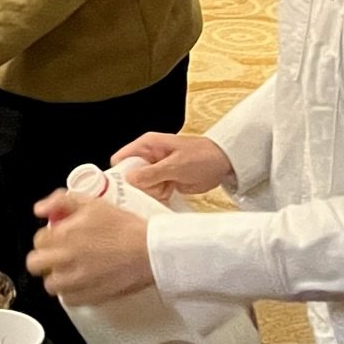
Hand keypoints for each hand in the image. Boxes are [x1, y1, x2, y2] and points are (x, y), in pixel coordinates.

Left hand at [27, 191, 153, 303]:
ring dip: (56, 276)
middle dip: (43, 257)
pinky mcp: (89, 297)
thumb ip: (60, 201)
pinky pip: (68, 300)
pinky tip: (81, 281)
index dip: (47, 236)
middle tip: (57, 253)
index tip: (57, 236)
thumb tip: (41, 209)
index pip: (38, 240)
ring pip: (50, 285)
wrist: (148, 250)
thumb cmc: (124, 226)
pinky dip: (71, 292)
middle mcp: (66, 259)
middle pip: (35, 264)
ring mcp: (76, 281)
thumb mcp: (91, 202)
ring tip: (69, 268)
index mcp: (64, 234)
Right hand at [111, 130, 233, 199]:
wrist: (224, 163)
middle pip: (130, 175)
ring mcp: (158, 170)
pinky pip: (155, 192)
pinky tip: (167, 198)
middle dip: (137, 188)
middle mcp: (149, 157)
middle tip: (148, 194)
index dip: (119, 173)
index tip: (121, 191)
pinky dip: (159, 197)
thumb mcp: (175, 166)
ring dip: (150, 194)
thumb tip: (128, 178)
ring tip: (164, 193)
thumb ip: (152, 173)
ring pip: (142, 186)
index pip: (122, 158)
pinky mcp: (166, 181)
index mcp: (147, 145)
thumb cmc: (200, 157)